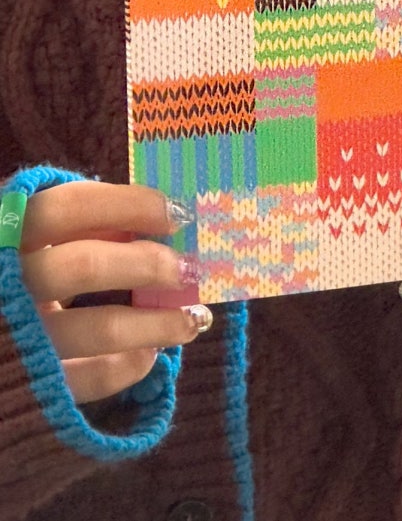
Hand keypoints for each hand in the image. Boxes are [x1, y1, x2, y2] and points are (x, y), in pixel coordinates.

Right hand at [18, 181, 210, 403]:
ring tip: (193, 319)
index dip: (128, 205)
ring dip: (157, 323)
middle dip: (149, 265)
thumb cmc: (21, 276)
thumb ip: (84, 226)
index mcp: (10, 233)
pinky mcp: (32, 387)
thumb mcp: (40, 242)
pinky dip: (129, 365)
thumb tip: (157, 222)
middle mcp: (9, 283)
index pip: (68, 207)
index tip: (178, 214)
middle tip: (190, 270)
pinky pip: (91, 378)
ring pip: (101, 328)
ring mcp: (20, 337)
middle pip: (86, 266)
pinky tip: (150, 353)